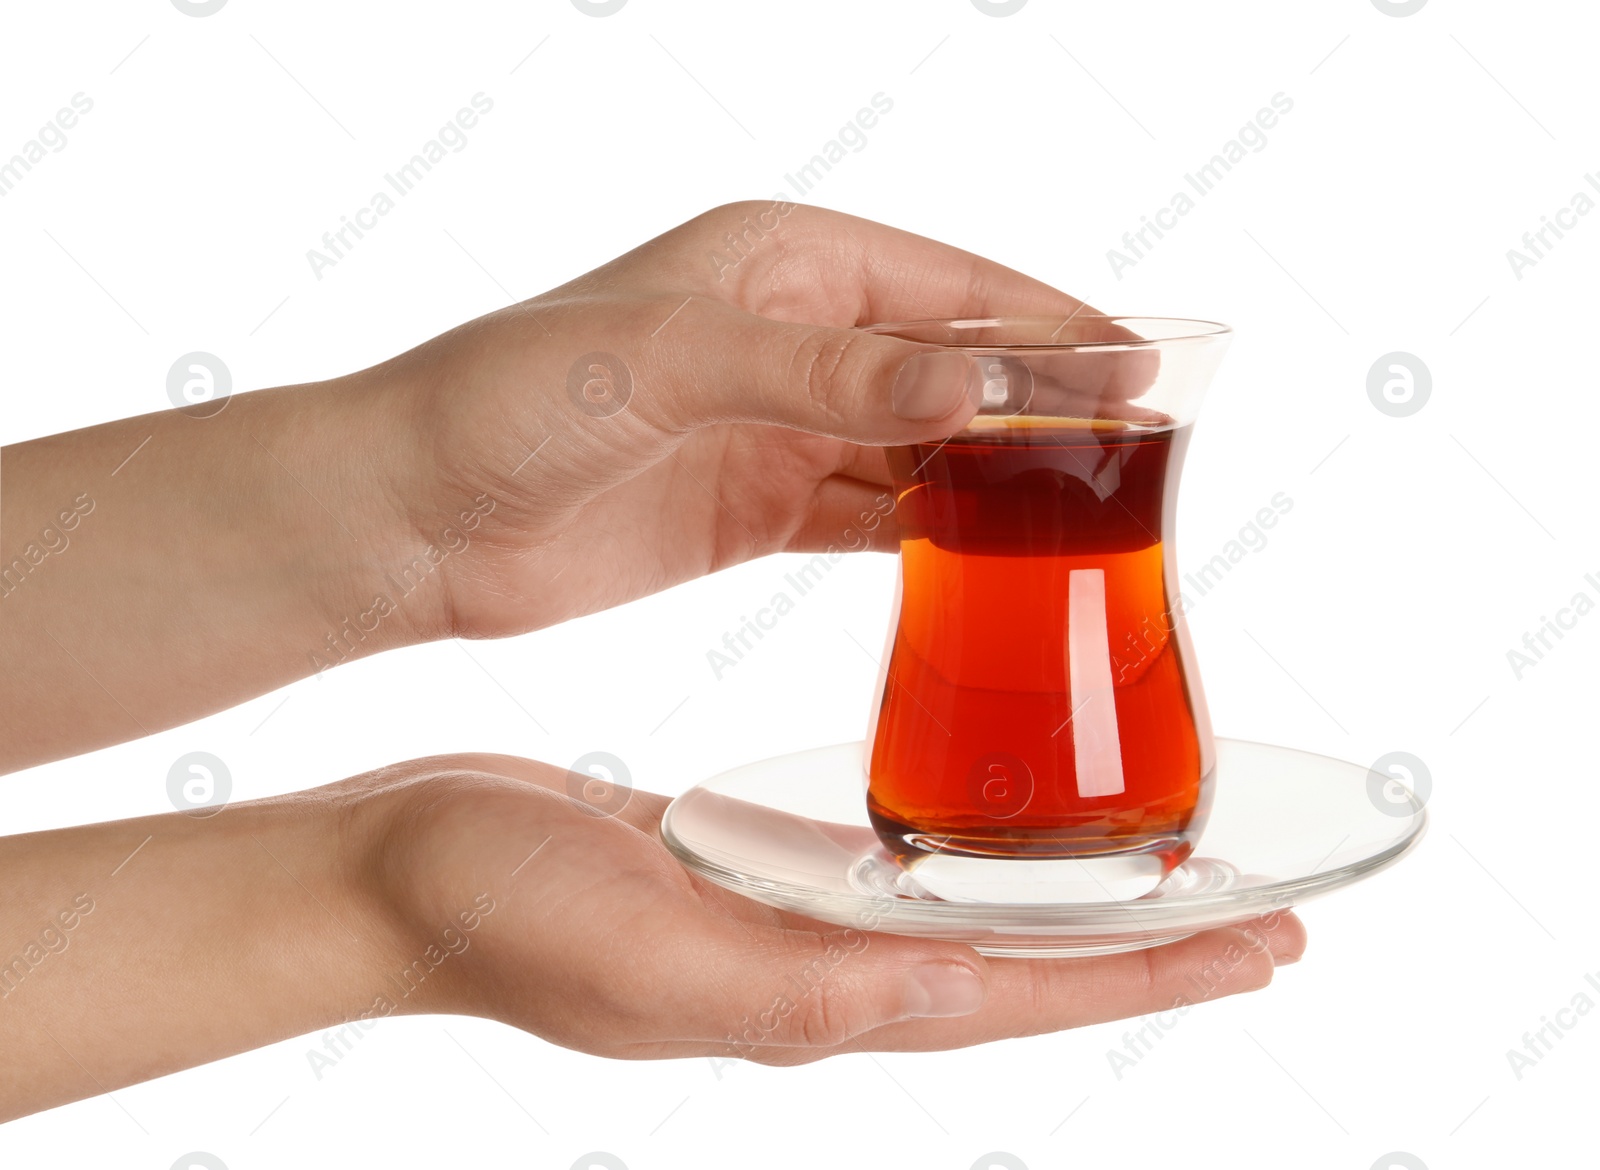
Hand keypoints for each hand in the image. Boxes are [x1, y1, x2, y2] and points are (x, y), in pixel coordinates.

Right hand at [363, 755, 1304, 1060]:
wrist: (395, 865)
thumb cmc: (497, 908)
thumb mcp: (644, 956)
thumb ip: (792, 992)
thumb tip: (941, 997)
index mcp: (808, 1002)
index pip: (1016, 998)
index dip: (1145, 978)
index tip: (1263, 947)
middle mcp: (813, 972)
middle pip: (1011, 968)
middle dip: (1133, 946)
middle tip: (1246, 908)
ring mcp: (778, 924)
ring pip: (955, 919)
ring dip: (1054, 905)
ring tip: (1140, 869)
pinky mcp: (742, 870)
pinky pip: (880, 872)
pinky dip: (954, 857)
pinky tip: (974, 826)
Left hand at [370, 201, 1103, 639]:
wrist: (413, 518)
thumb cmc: (512, 401)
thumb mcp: (677, 362)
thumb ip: (832, 371)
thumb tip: (983, 378)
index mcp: (784, 263)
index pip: (953, 285)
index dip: (1052, 325)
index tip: (1147, 368)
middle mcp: (795, 337)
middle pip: (956, 365)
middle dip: (1046, 403)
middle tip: (1145, 455)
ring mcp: (781, 427)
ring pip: (926, 445)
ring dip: (1000, 478)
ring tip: (1094, 518)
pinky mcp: (758, 509)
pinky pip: (876, 517)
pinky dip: (936, 538)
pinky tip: (994, 563)